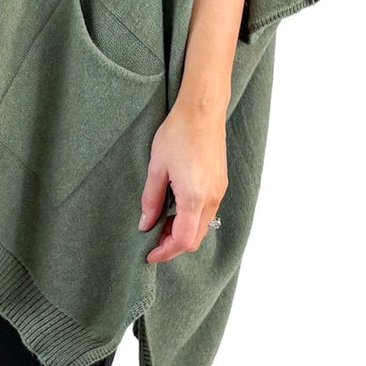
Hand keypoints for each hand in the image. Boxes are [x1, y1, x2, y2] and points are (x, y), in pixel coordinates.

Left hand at [137, 97, 227, 262]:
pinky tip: (175, 209)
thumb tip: (145, 225)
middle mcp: (212, 198)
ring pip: (203, 226)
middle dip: (173, 245)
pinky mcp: (220, 183)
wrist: (202, 110)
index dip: (166, 252)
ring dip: (182, 232)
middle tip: (152, 241)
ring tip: (160, 223)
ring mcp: (219, 191)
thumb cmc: (178, 134)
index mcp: (195, 197)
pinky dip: (191, 219)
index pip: (183, 240)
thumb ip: (151, 200)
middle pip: (195, 238)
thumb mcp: (156, 168)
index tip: (149, 254)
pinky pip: (207, 212)